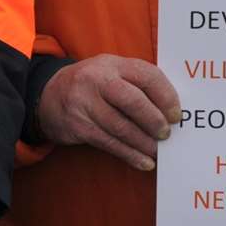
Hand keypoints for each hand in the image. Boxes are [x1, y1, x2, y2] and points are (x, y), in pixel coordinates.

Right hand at [39, 53, 179, 169]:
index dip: (166, 97)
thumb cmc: (92, 86)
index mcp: (112, 64)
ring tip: (158, 151)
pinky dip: (130, 155)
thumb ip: (139, 84)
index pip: (147, 76)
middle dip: (154, 121)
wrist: (49, 95)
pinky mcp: (78, 126)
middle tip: (166, 135)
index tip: (176, 116)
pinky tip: (144, 162)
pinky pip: (109, 143)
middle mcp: (96, 80)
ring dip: (144, 143)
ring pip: (121, 127)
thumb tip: (172, 112)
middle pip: (133, 101)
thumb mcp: (112, 73)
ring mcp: (84, 103)